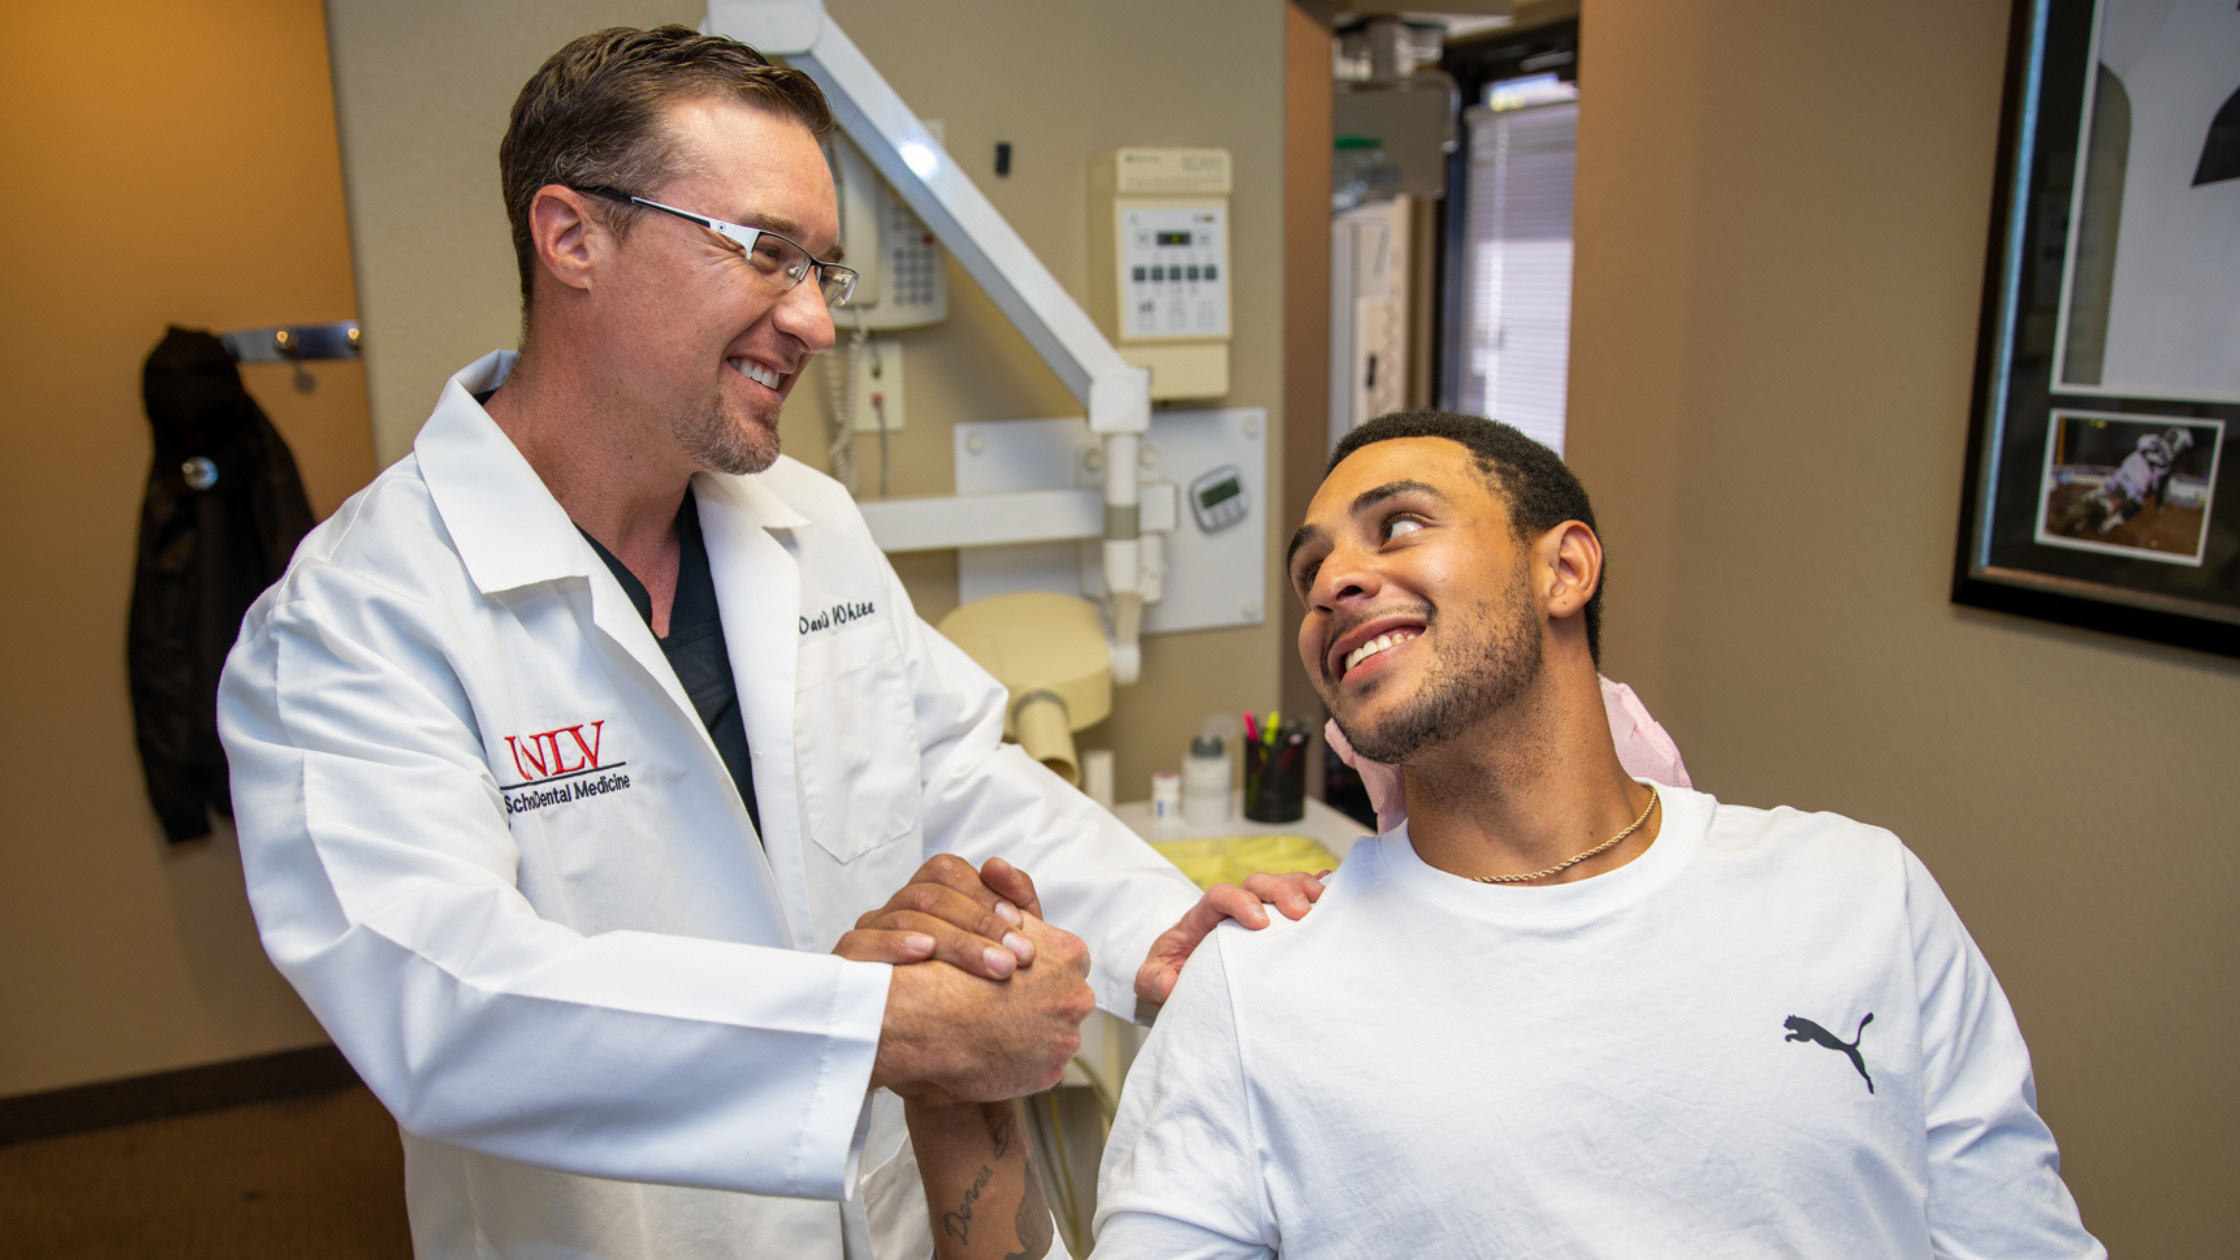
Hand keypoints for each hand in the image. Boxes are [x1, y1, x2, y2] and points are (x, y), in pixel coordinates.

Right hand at [835, 855, 1045, 980]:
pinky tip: (926, 952)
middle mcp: (893, 912)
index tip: (1019, 925)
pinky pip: (858, 944)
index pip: (944, 872)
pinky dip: (893, 943)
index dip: (982, 893)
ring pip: (903, 917)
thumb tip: (996, 865)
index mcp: (927, 901)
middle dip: (979, 924)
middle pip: (928, 895)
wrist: (942, 1063)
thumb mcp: (1005, 950)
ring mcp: (867, 937)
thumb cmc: (977, 998)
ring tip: (994, 967)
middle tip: (1016, 958)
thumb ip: (1015, 904)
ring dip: (955, 941)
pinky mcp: (845, 967)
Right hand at [873, 911, 1094, 1100]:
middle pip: (1067, 998)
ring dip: (1034, 1032)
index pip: (1070, 960)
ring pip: (1057, 1034)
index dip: (1042, 967)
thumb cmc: (956, 970)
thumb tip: (1024, 922)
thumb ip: (1020, 925)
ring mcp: (1066, 1038)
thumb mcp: (993, 927)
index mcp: (1070, 956)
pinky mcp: (1051, 1072)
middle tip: (1007, 1003)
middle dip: (1043, 1001)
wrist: (930, 1016)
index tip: (1019, 974)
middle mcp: (1077, 997)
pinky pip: (1042, 1065)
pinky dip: (1024, 1061)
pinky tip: (995, 1050)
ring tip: (996, 1028)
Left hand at [1133, 869, 1326, 1006]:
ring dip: (1303, 888)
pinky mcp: (1275, 920)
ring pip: (1281, 884)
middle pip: (1257, 883)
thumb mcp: (1150, 978)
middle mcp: (1233, 906)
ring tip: (1325, 901)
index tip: (1259, 923)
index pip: (1221, 895)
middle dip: (1280, 890)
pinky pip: (1297, 896)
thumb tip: (1166, 981)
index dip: (1240, 901)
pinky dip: (1316, 891)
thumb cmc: (1170, 970)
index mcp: (1202, 917)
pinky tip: (1335, 892)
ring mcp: (1257, 910)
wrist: (1180, 971)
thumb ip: (1151, 979)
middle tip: (1301, 910)